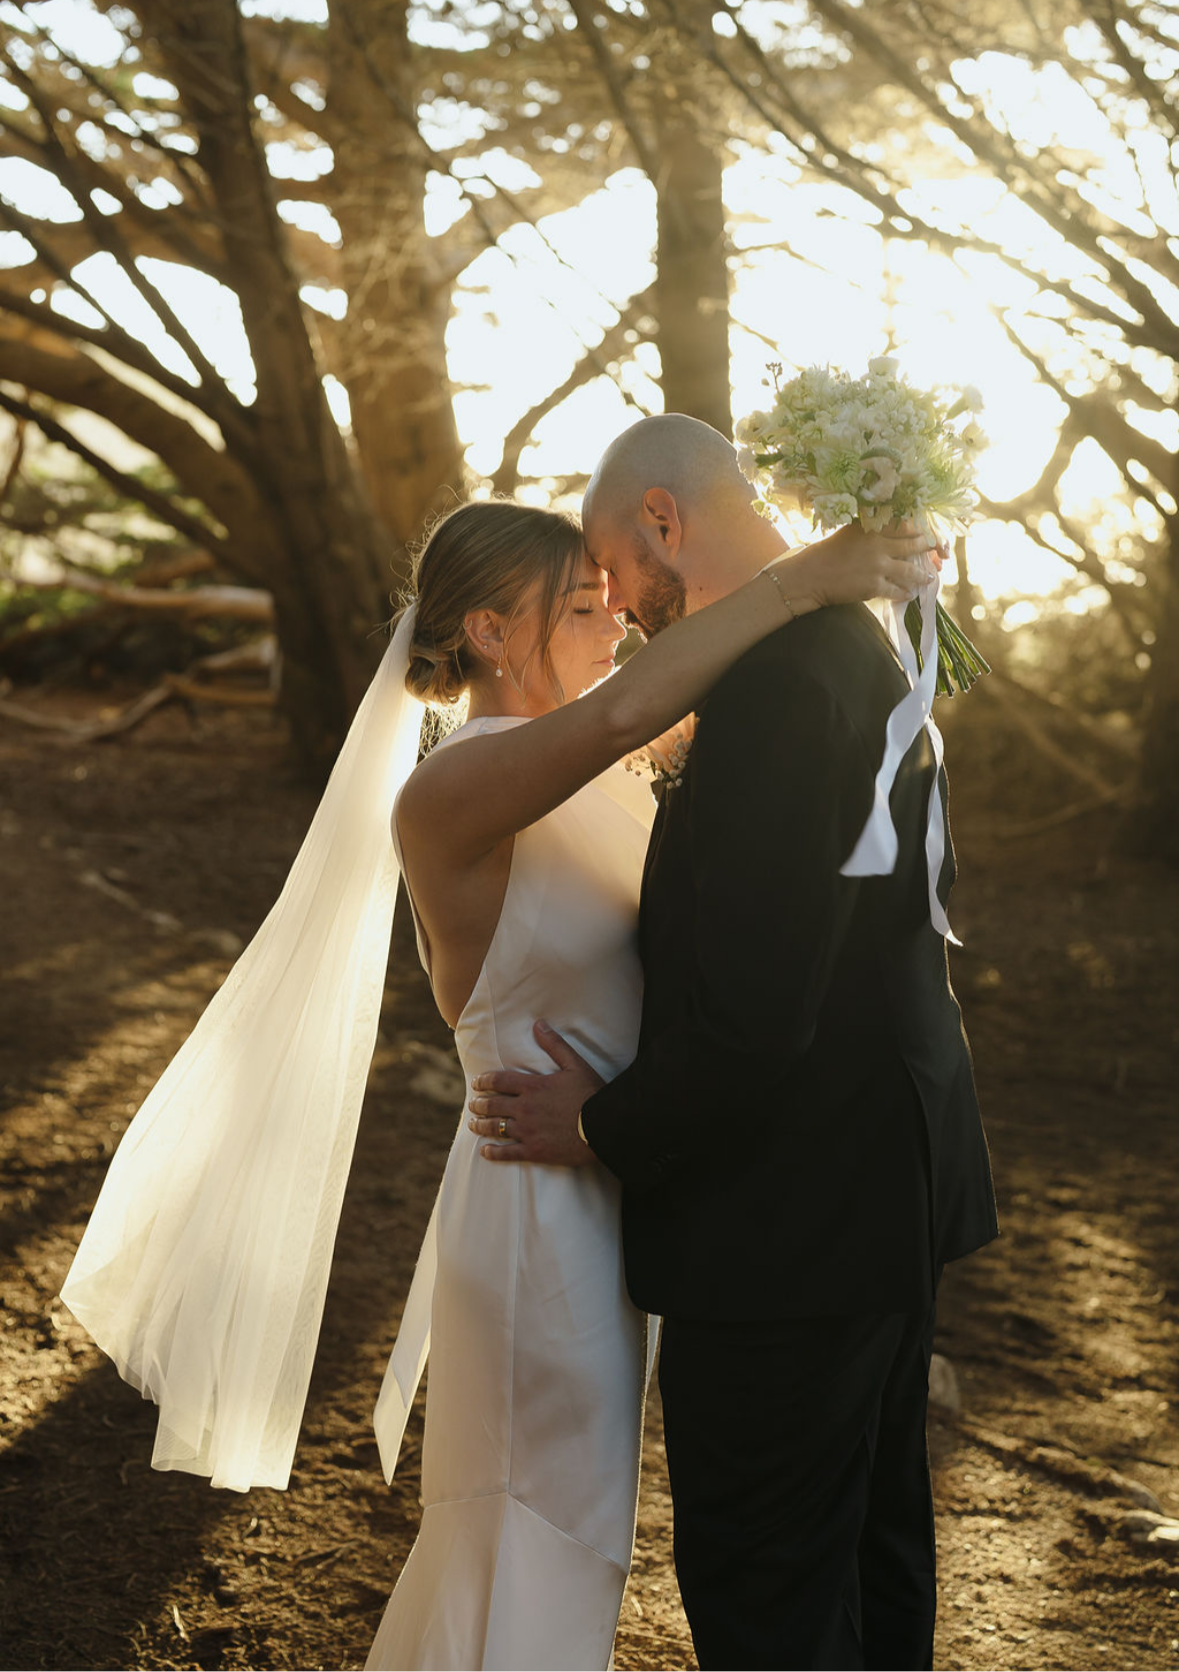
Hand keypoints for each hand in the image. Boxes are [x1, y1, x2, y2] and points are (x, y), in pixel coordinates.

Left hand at [467, 1020, 603, 1166]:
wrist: (605, 1126)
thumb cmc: (592, 1094)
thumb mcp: (575, 1064)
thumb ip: (555, 1045)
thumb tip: (538, 1024)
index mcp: (533, 1086)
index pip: (499, 1081)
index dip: (484, 1081)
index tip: (476, 1083)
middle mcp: (525, 1108)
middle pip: (493, 1105)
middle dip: (479, 1104)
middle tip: (472, 1104)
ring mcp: (528, 1131)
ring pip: (496, 1128)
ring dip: (481, 1125)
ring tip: (473, 1124)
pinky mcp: (535, 1151)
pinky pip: (507, 1153)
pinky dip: (493, 1153)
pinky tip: (485, 1151)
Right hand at [777, 520, 937, 609]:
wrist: (809, 576)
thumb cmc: (825, 553)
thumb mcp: (850, 533)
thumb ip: (871, 530)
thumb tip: (891, 536)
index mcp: (872, 527)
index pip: (907, 524)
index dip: (922, 529)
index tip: (929, 533)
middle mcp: (878, 544)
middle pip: (914, 544)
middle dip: (928, 549)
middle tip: (937, 553)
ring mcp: (878, 566)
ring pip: (910, 570)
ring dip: (922, 575)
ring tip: (929, 577)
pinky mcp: (874, 586)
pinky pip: (897, 590)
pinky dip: (905, 593)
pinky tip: (909, 595)